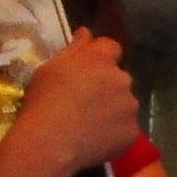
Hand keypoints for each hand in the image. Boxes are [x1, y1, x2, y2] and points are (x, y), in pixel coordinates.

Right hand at [3, 37, 140, 176]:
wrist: (49, 143)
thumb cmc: (43, 101)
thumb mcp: (50, 68)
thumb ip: (74, 49)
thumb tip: (87, 33)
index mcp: (100, 60)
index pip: (111, 47)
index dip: (101, 57)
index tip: (88, 69)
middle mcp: (122, 79)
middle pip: (119, 78)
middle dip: (106, 86)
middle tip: (84, 102)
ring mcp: (130, 106)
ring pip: (125, 104)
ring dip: (113, 109)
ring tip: (88, 124)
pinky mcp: (133, 132)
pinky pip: (126, 128)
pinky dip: (115, 132)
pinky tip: (95, 139)